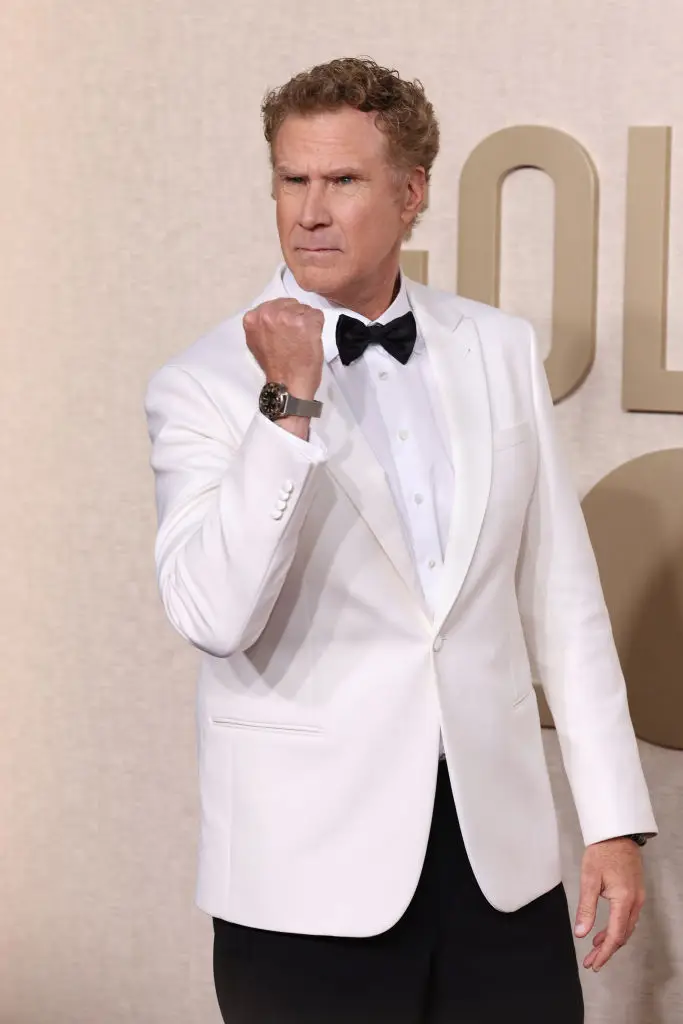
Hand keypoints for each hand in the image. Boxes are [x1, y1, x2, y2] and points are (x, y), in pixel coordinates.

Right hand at [243, 299, 323, 399]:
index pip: (274, 305)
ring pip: (304, 309)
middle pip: (289, 303)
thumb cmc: (274, 367)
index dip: (283, 317)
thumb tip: (271, 317)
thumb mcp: (256, 342)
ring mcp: (287, 317)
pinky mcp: (306, 323)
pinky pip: (317, 315)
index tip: (284, 332)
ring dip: (306, 322)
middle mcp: (267, 313)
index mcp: (252, 318)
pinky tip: (310, 341)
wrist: (287, 385)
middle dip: (294, 317)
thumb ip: (261, 325)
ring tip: (302, 340)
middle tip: (294, 337)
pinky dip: (317, 327)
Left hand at [574, 837, 644, 971]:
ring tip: (596, 948)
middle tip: (592, 961)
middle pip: (622, 935)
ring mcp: (638, 898)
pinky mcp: (635, 893)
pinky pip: (628, 918)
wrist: (617, 833)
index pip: (615, 935)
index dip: (604, 952)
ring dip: (612, 940)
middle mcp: (635, 902)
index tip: (594, 963)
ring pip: (626, 928)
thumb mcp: (589, 879)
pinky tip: (605, 930)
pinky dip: (617, 928)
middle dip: (607, 950)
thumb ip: (586, 908)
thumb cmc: (602, 852)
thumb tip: (581, 933)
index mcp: (624, 900)